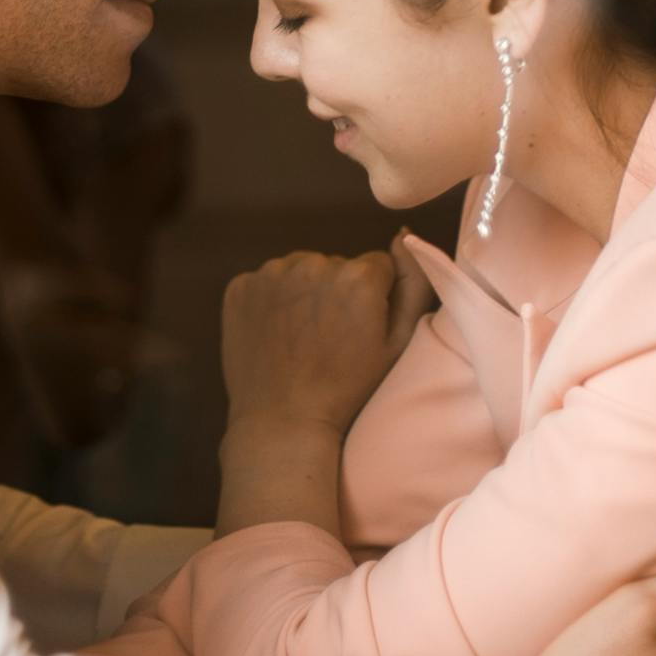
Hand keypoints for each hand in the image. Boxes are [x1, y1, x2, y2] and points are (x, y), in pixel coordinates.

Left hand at [220, 241, 429, 440]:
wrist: (283, 421)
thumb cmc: (348, 387)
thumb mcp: (398, 342)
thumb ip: (414, 282)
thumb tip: (403, 234)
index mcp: (357, 275)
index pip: (375, 267)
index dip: (372, 300)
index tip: (360, 331)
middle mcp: (313, 263)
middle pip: (336, 266)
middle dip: (338, 293)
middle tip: (330, 340)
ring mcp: (271, 273)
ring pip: (301, 271)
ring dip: (304, 294)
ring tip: (303, 339)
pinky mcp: (241, 286)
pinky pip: (267, 283)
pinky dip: (272, 302)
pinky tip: (277, 335)